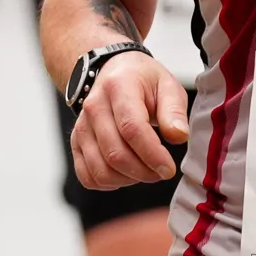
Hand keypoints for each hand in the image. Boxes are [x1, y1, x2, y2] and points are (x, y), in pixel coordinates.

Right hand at [70, 51, 186, 190]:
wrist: (115, 73)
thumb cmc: (143, 81)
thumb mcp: (168, 86)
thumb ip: (174, 111)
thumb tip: (178, 136)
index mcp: (118, 87)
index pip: (132, 128)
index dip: (152, 154)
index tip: (169, 169)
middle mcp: (94, 107)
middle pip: (115, 153)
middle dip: (143, 171)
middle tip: (162, 172)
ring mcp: (82, 126)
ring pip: (100, 169)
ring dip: (128, 179)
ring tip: (146, 171)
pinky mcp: (77, 143)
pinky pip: (87, 176)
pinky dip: (109, 183)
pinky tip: (126, 174)